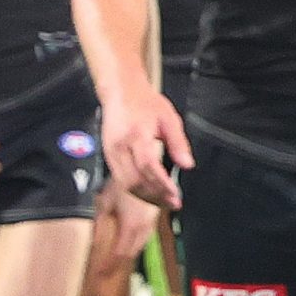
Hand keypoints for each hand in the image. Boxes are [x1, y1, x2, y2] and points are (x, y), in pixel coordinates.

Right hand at [101, 89, 191, 210]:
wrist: (121, 93)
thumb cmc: (146, 103)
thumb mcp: (169, 119)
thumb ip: (179, 143)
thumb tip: (188, 165)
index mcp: (136, 135)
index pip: (148, 166)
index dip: (161, 184)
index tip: (175, 195)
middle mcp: (120, 147)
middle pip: (134, 180)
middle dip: (154, 196)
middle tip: (173, 203)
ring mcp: (111, 153)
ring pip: (125, 184)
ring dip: (145, 197)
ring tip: (164, 202)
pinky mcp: (108, 157)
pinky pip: (120, 179)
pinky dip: (136, 190)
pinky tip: (150, 193)